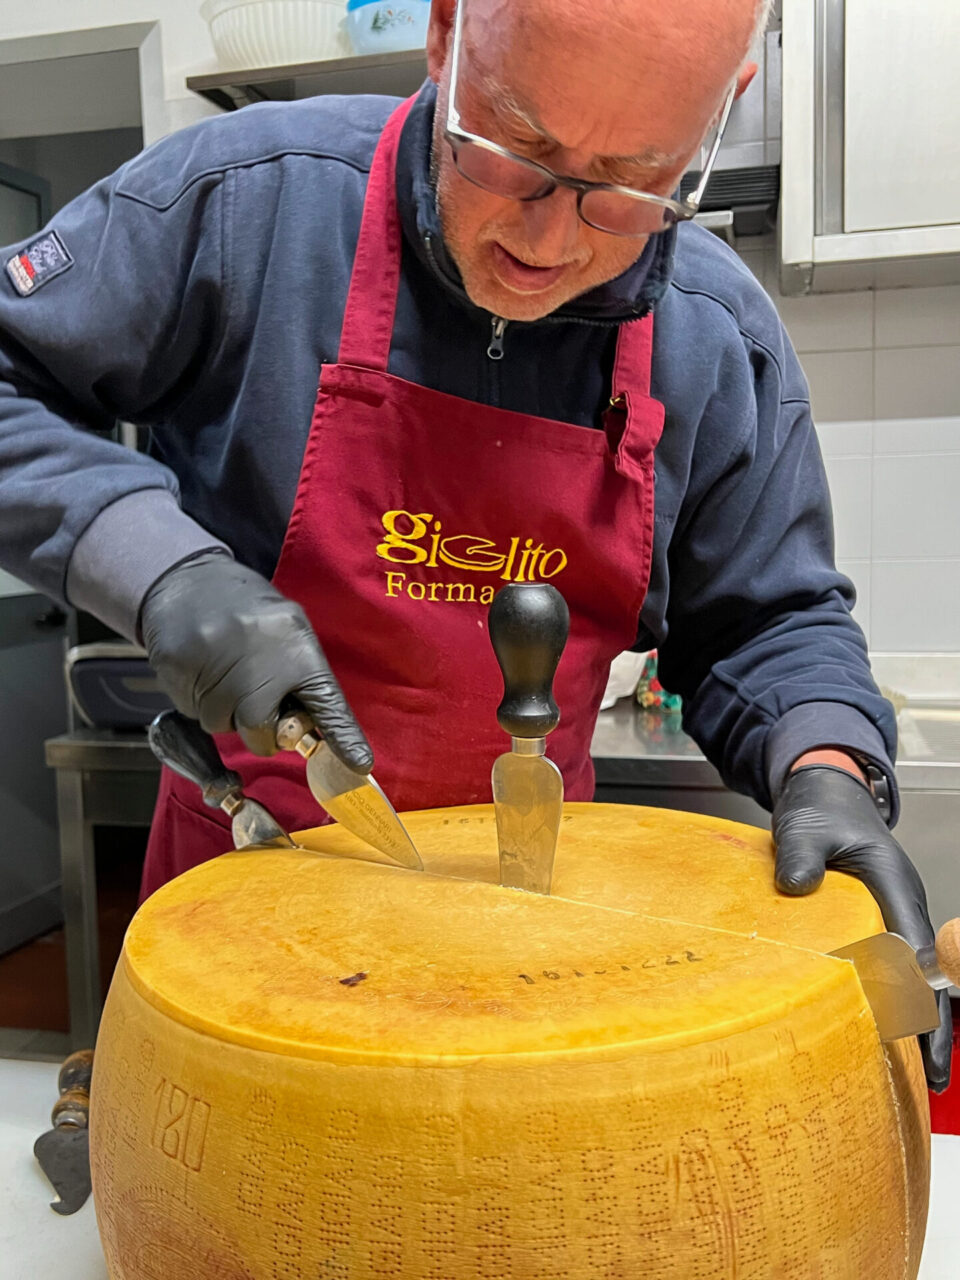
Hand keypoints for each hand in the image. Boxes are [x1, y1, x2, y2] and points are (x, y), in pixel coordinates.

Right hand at [139, 551, 371, 767]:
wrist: (188, 578)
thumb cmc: (247, 610)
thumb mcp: (287, 629)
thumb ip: (301, 677)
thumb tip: (310, 729)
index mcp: (296, 645)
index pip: (325, 701)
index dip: (342, 736)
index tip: (358, 764)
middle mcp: (259, 658)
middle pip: (260, 731)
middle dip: (258, 730)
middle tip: (253, 706)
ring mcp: (215, 664)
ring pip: (221, 724)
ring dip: (224, 711)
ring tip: (223, 673)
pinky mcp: (179, 669)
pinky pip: (192, 711)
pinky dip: (198, 700)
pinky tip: (202, 669)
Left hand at [773, 763, 951, 1092]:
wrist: (826, 793)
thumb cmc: (820, 809)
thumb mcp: (804, 826)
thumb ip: (800, 853)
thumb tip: (796, 884)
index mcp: (892, 883)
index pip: (914, 945)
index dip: (919, 989)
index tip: (918, 1025)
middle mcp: (901, 904)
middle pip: (926, 974)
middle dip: (931, 1024)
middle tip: (930, 1074)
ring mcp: (892, 915)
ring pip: (915, 977)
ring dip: (918, 1021)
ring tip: (917, 1076)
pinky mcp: (876, 923)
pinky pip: (893, 968)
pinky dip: (897, 1003)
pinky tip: (887, 1036)